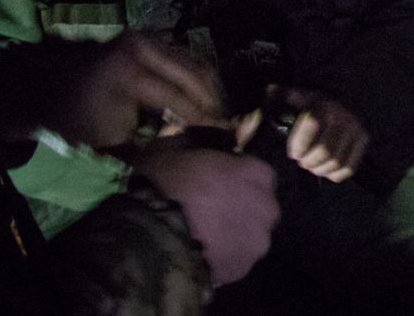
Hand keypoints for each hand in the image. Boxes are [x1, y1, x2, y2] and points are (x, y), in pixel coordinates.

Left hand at [35, 34, 228, 150]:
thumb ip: (151, 144)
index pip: (177, 96)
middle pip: (192, 72)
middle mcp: (141, 48)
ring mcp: (145, 38)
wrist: (48, 90)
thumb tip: (192, 148)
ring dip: (208, 86)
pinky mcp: (147, 38)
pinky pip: (182, 55)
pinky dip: (196, 76)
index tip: (222, 133)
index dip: (201, 116)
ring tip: (219, 110)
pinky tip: (204, 95)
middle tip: (226, 121)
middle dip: (212, 99)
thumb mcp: (111, 141)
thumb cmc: (78, 120)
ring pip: (192, 60)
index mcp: (129, 73)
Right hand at [132, 145, 278, 285]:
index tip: (210, 181)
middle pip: (256, 206)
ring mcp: (257, 242)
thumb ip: (196, 143)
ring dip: (231, 234)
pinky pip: (232, 261)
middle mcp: (268, 207)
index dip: (231, 176)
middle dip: (237, 207)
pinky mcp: (241, 270)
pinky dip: (220, 258)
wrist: (146, 236)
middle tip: (204, 211)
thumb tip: (197, 142)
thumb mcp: (173, 147)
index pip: (253, 171)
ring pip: (247, 236)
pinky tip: (196, 255)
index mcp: (258, 172)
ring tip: (199, 237)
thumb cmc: (162, 184)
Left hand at [247, 86, 369, 182]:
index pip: (313, 123)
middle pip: (324, 151)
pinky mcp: (364, 139)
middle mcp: (343, 114)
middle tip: (301, 160)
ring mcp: (355, 128)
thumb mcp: (290, 98)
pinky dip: (334, 174)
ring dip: (320, 169)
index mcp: (322, 103)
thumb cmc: (305, 105)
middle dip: (308, 161)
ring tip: (311, 164)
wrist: (334, 102)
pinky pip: (349, 168)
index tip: (293, 152)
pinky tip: (325, 167)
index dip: (300, 144)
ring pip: (336, 162)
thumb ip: (277, 98)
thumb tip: (269, 90)